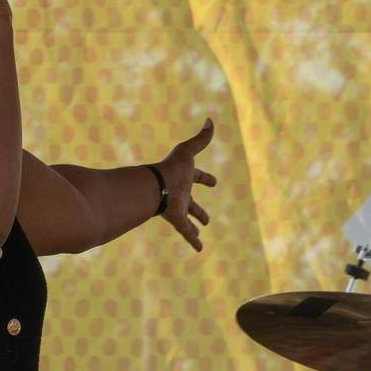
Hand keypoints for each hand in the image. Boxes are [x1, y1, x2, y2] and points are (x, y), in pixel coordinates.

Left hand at [156, 118, 216, 251]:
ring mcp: (179, 207)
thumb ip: (200, 138)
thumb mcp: (188, 151)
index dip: (206, 179)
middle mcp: (182, 193)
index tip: (214, 182)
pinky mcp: (177, 220)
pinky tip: (200, 250)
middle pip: (193, 203)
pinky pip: (187, 233)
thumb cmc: (171, 167)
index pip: (197, 176)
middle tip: (207, 219)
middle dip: (199, 210)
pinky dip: (193, 241)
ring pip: (189, 219)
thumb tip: (210, 120)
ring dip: (195, 226)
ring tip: (201, 233)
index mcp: (185, 177)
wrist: (156, 186)